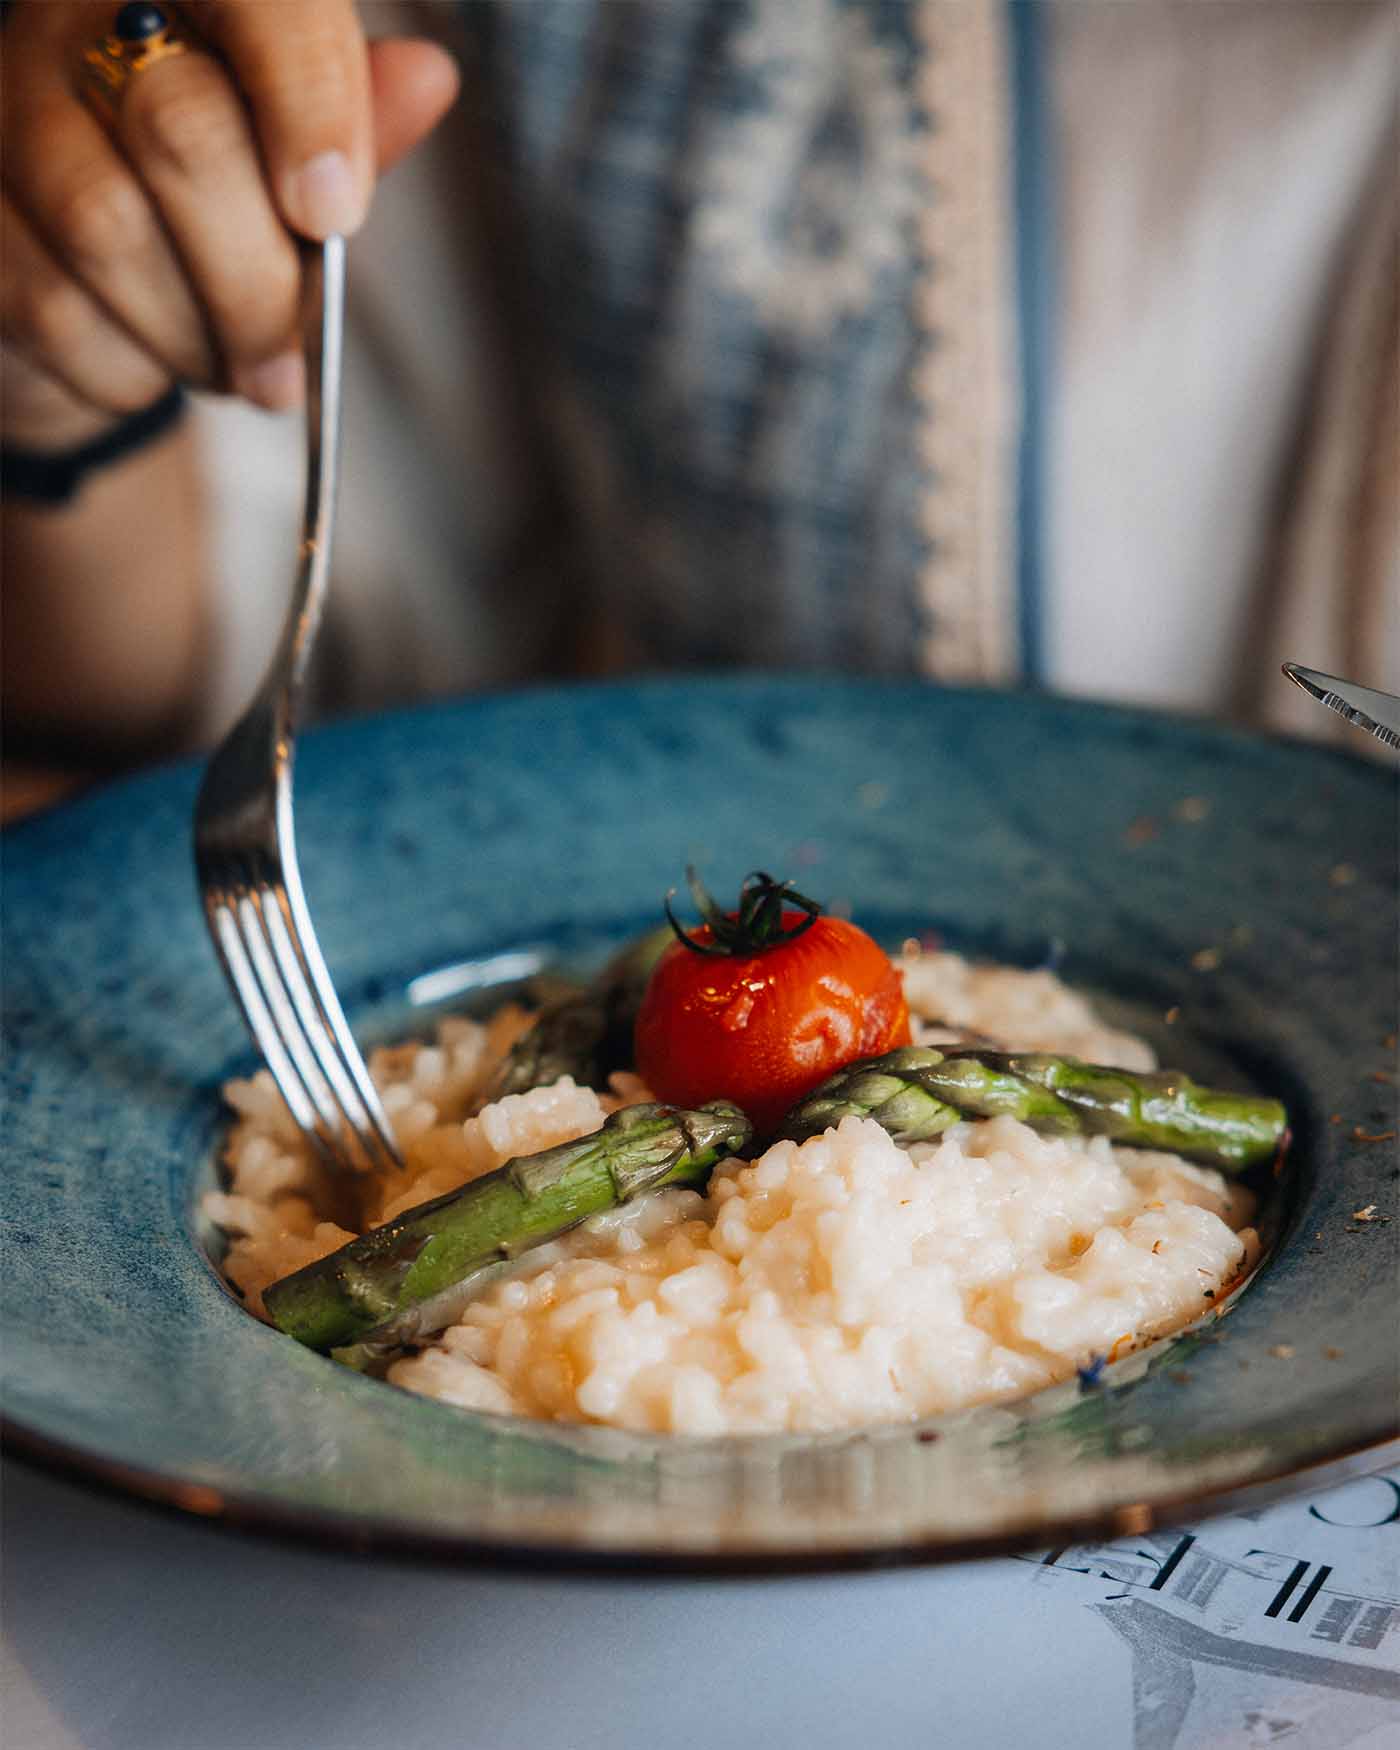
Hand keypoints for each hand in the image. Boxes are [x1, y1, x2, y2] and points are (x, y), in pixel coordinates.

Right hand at [1, 1, 458, 448]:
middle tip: (288, 360)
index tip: (334, 216)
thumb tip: (426, 78)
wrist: (87, 289)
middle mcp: (77, 25)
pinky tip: (153, 368)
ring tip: (234, 372)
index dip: (309, 104)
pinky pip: (52, 308)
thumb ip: (356, 124)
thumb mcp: (300, 162)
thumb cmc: (212, 209)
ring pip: (108, 230)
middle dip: (257, 279)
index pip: (265, 1)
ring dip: (194, 336)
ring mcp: (7, 113)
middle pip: (181, 131)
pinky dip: (126, 370)